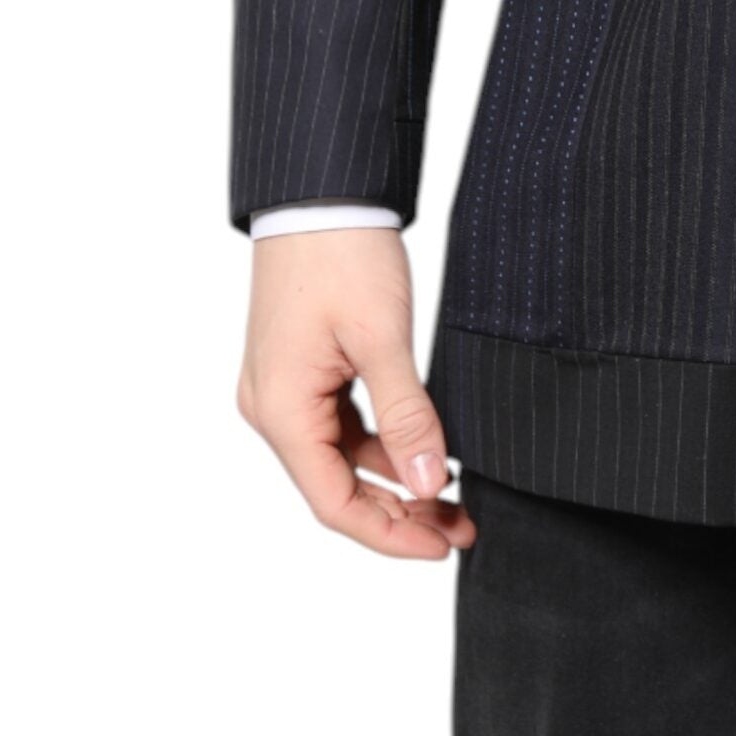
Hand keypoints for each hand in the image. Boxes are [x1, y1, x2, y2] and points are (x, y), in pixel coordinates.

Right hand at [237, 226, 473, 560]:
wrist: (321, 190)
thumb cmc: (342, 253)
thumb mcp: (383, 337)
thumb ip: (408, 414)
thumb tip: (429, 482)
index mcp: (281, 410)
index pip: (333, 503)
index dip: (389, 533)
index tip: (442, 545)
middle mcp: (272, 408)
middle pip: (338, 487)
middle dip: (401, 511)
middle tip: (462, 525)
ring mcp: (285, 388)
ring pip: (343, 457)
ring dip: (396, 477)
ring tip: (454, 495)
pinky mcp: (303, 368)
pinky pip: (343, 424)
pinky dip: (383, 441)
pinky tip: (425, 447)